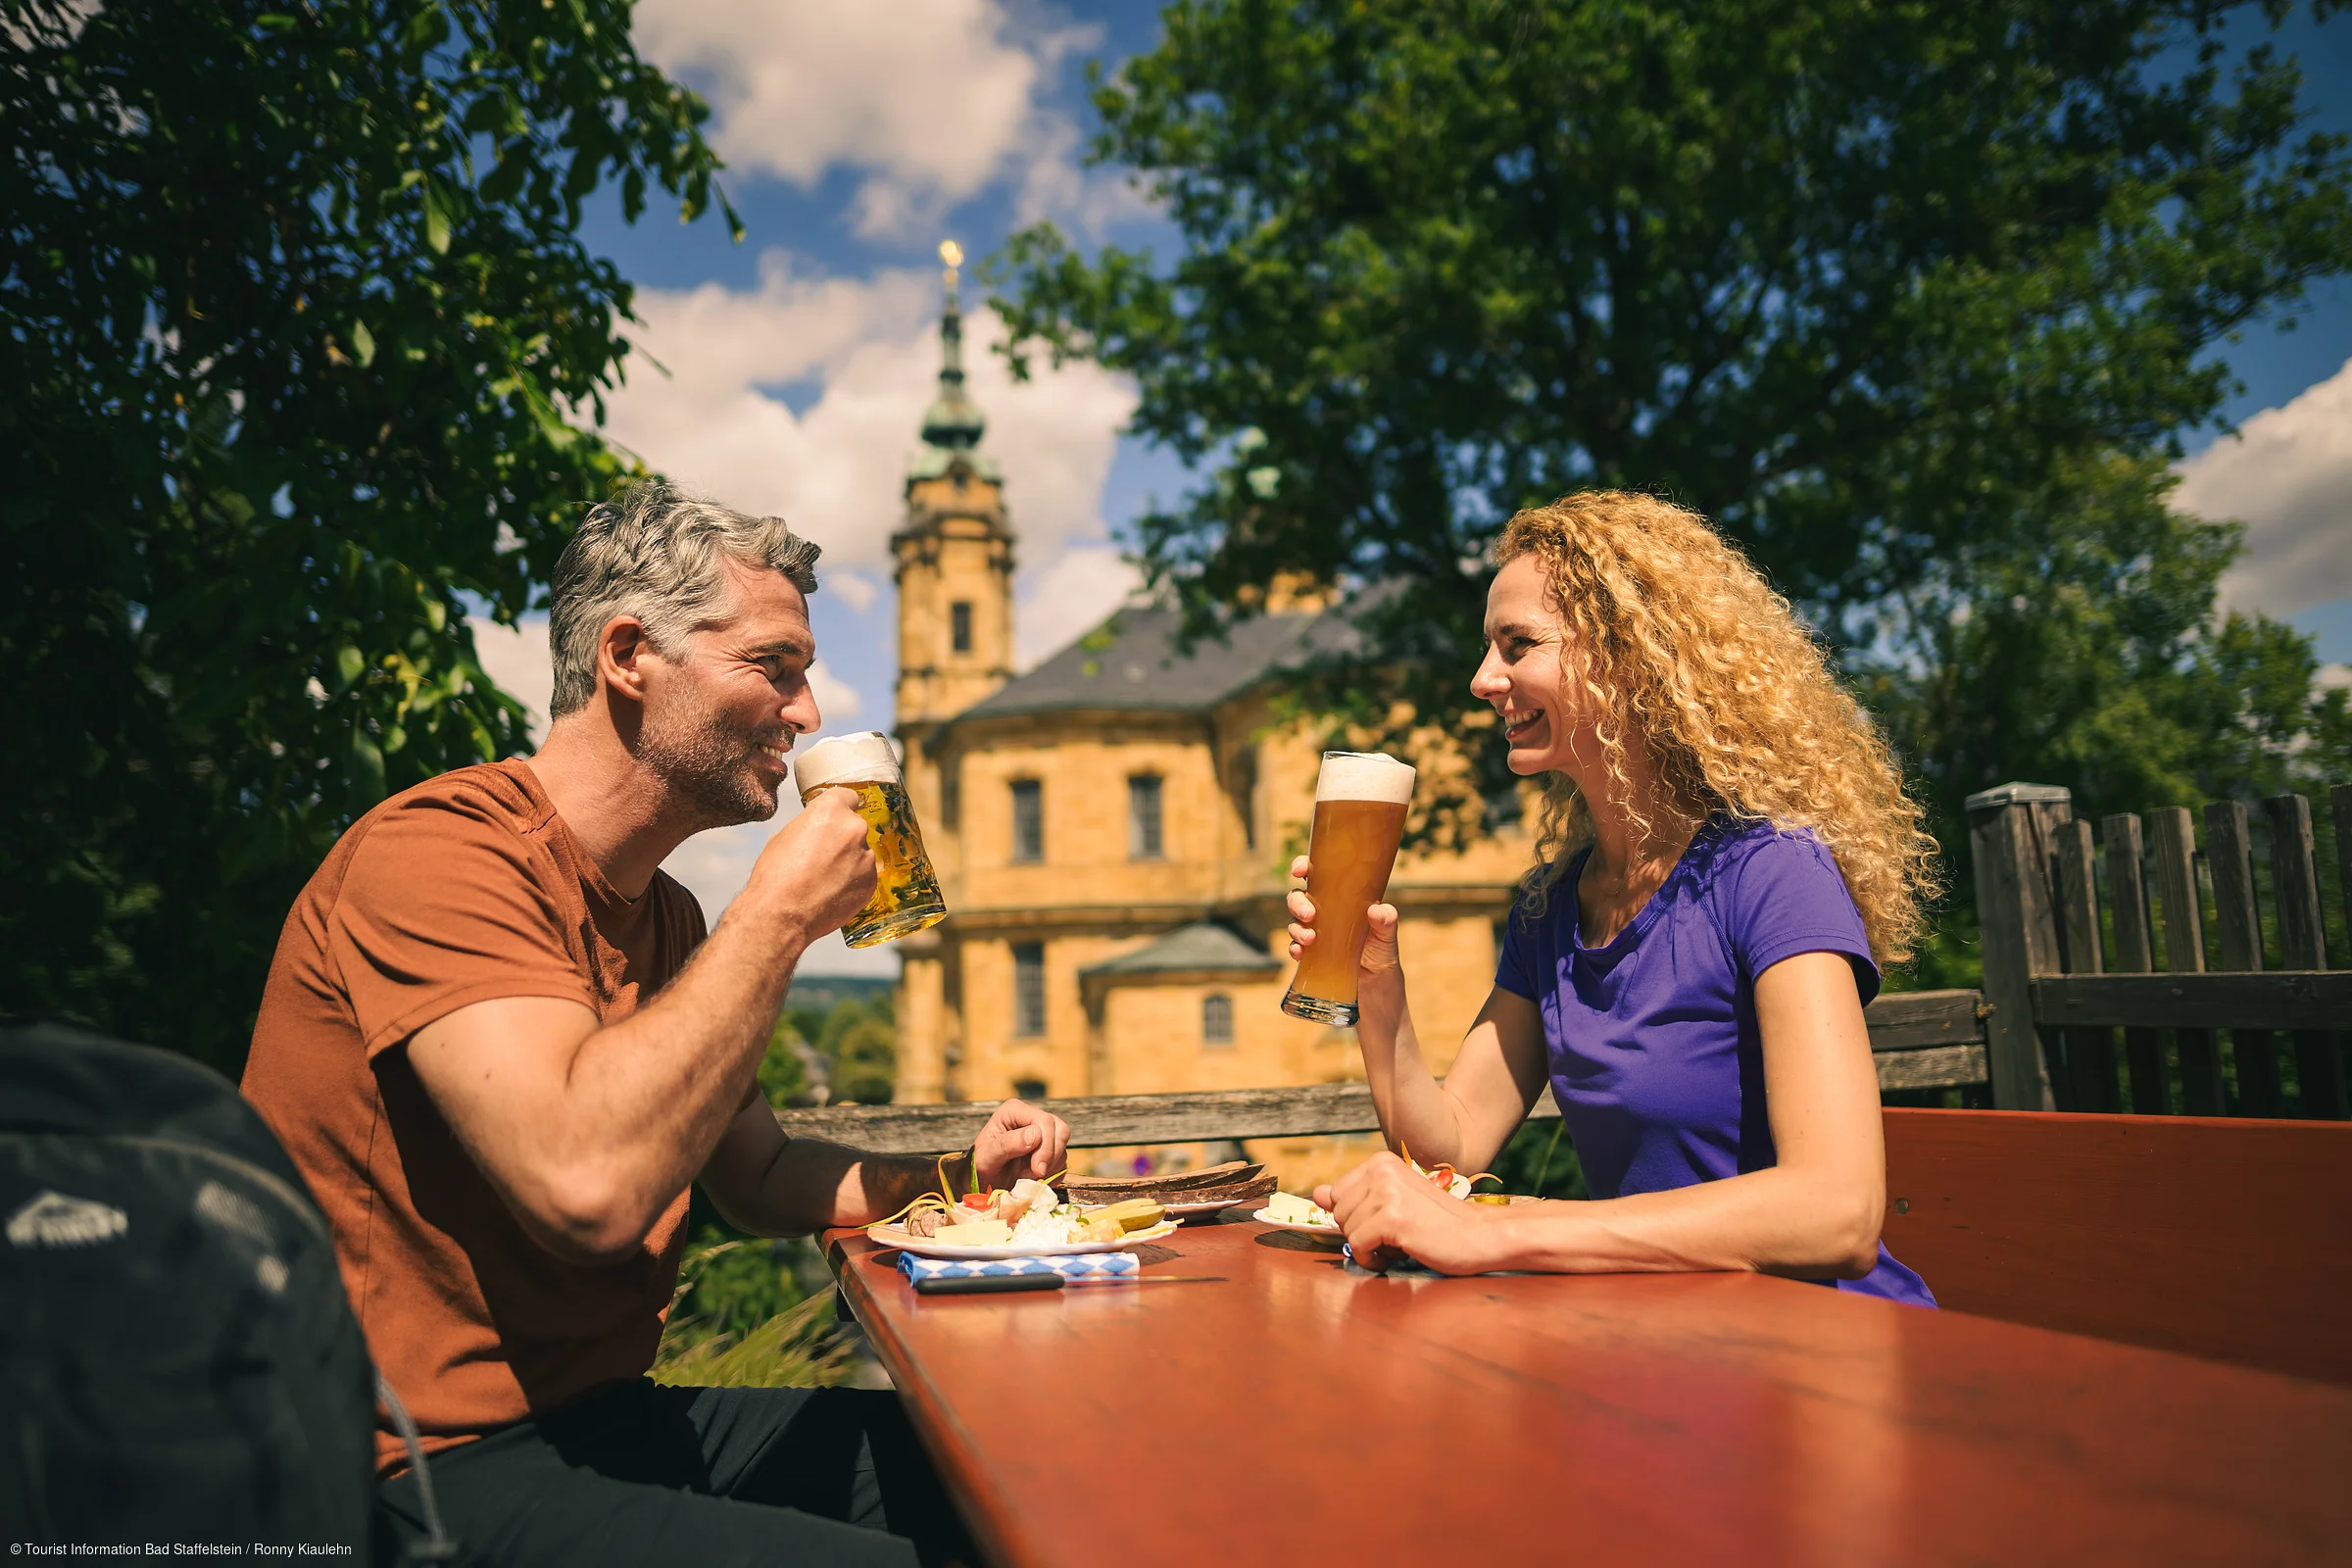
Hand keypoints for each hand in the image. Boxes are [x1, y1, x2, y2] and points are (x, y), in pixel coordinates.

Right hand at [747, 786, 876, 939]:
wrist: (781, 915)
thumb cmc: (775, 875)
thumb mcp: (785, 836)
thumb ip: (810, 826)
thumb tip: (819, 829)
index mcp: (830, 809)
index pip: (847, 797)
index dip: (839, 808)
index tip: (835, 819)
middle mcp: (854, 828)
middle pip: (855, 826)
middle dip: (843, 838)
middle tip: (823, 856)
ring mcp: (866, 856)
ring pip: (861, 853)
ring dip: (849, 861)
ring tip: (825, 879)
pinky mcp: (871, 881)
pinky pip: (864, 875)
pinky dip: (853, 882)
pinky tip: (832, 892)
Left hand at [972, 1098, 1071, 1188]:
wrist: (983, 1182)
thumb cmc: (980, 1167)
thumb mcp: (987, 1157)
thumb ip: (1007, 1144)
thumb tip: (1035, 1135)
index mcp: (1014, 1111)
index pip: (1044, 1120)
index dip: (1046, 1145)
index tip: (1038, 1169)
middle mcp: (1031, 1118)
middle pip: (1060, 1130)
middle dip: (1051, 1156)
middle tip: (1036, 1174)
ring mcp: (1042, 1133)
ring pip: (1063, 1146)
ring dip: (1050, 1167)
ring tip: (1028, 1176)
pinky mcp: (1049, 1150)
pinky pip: (1062, 1160)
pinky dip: (1053, 1173)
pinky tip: (1035, 1179)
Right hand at [1285, 854, 1401, 978]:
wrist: (1377, 980)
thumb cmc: (1382, 947)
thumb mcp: (1387, 932)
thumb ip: (1387, 920)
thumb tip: (1375, 910)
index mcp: (1339, 896)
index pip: (1316, 874)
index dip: (1302, 867)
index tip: (1298, 870)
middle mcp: (1323, 910)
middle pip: (1298, 897)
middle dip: (1297, 903)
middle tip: (1309, 914)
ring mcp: (1315, 931)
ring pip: (1294, 921)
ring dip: (1296, 928)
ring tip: (1309, 939)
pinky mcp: (1311, 953)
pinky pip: (1295, 947)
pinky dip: (1294, 948)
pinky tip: (1300, 953)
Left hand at [1314, 1152, 1503, 1274]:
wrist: (1478, 1236)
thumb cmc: (1437, 1223)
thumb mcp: (1393, 1202)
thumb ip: (1356, 1197)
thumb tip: (1316, 1193)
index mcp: (1381, 1161)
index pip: (1336, 1194)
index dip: (1355, 1216)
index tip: (1383, 1222)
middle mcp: (1381, 1170)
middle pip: (1339, 1212)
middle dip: (1360, 1231)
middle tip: (1395, 1234)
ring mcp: (1386, 1193)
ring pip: (1347, 1231)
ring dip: (1369, 1246)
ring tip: (1400, 1242)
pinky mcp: (1392, 1218)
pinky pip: (1358, 1246)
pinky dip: (1372, 1258)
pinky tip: (1396, 1254)